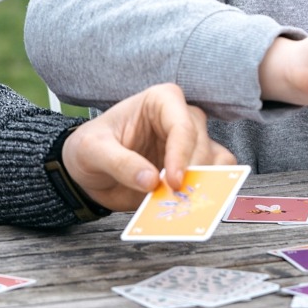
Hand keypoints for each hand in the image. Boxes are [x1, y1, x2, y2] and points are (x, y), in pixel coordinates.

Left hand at [60, 83, 234, 211]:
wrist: (90, 170)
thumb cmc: (90, 148)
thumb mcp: (92, 150)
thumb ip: (119, 163)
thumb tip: (151, 181)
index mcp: (160, 101)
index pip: (182, 125)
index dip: (181, 155)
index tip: (172, 182)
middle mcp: (181, 118)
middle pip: (202, 145)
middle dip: (192, 174)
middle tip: (175, 200)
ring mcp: (190, 144)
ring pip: (216, 161)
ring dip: (203, 185)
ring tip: (182, 205)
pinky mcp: (193, 168)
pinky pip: (215, 179)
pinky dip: (206, 193)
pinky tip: (187, 206)